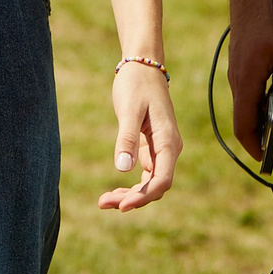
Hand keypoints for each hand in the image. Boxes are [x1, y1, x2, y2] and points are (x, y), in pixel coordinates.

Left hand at [97, 63, 180, 211]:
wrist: (142, 67)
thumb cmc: (136, 85)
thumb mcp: (129, 109)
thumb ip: (127, 138)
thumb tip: (122, 169)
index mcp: (168, 141)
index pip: (162, 179)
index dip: (144, 196)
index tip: (122, 206)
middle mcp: (169, 149)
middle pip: (155, 185)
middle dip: (132, 198)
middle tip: (103, 203)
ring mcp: (161, 150)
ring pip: (149, 183)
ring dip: (130, 194)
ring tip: (103, 201)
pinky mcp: (151, 148)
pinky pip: (144, 174)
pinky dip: (130, 184)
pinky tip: (111, 191)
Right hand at [224, 0, 272, 164]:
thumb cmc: (270, 16)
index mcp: (246, 81)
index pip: (244, 128)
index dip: (257, 148)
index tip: (272, 159)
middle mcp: (237, 80)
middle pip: (249, 119)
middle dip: (270, 132)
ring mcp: (238, 71)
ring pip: (252, 104)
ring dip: (271, 113)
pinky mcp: (243, 62)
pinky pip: (253, 90)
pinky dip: (268, 97)